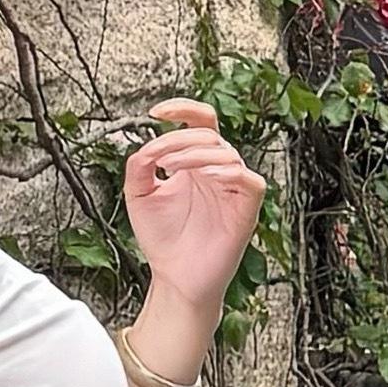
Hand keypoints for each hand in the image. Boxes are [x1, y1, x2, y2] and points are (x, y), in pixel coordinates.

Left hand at [123, 97, 263, 318]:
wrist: (175, 277)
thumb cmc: (164, 240)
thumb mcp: (139, 195)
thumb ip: (138, 166)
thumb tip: (144, 144)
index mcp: (194, 163)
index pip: (199, 122)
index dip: (182, 109)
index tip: (156, 113)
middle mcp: (215, 171)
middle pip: (209, 133)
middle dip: (180, 138)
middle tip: (159, 157)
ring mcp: (232, 188)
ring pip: (226, 152)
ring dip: (195, 154)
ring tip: (172, 167)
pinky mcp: (245, 207)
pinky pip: (249, 179)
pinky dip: (228, 172)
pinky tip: (206, 177)